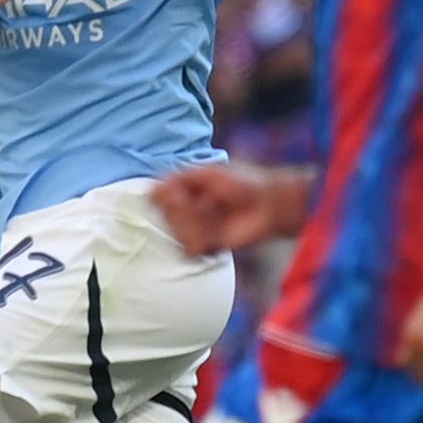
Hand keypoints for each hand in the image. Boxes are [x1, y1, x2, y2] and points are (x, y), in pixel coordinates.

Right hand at [151, 163, 296, 253]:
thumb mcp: (208, 173)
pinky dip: (200, 240)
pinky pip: (189, 248)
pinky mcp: (207, 247)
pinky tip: (216, 231)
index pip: (158, 197)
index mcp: (185, 192)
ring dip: (194, 223)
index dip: (165, 197)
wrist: (270, 204)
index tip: (178, 192)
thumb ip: (178, 179)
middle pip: (166, 217)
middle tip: (207, 201)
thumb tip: (152, 191)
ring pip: (177, 233)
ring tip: (214, 213)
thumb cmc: (243, 183)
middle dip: (182, 209)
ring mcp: (196, 231)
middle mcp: (187, 213)